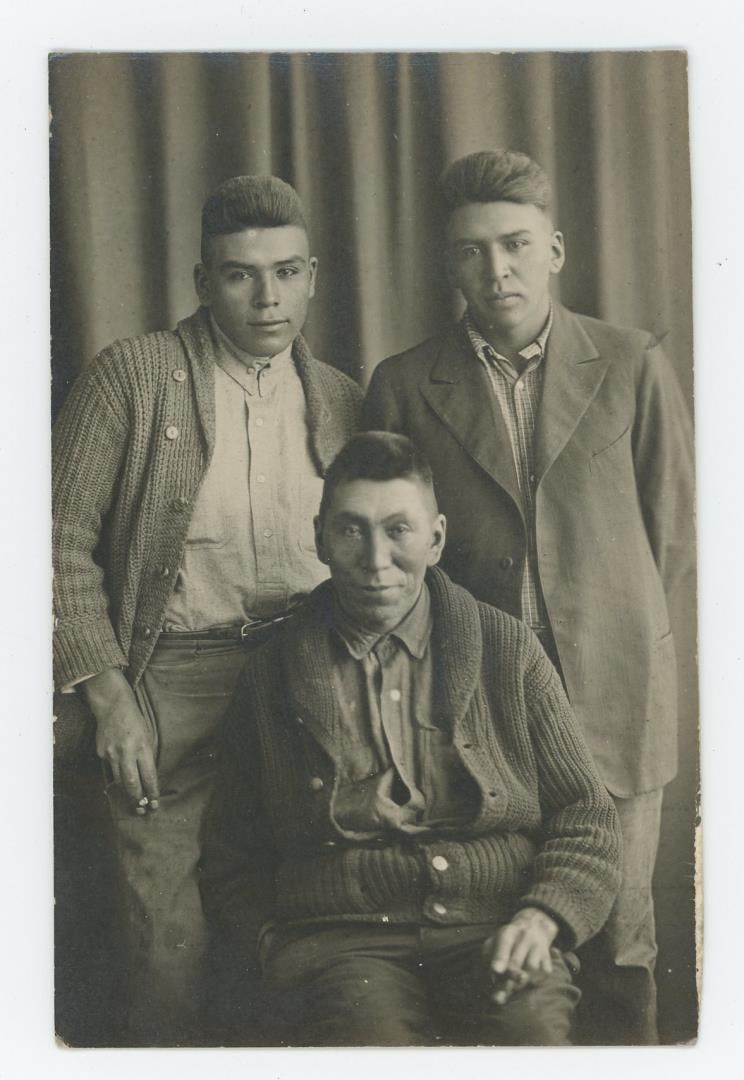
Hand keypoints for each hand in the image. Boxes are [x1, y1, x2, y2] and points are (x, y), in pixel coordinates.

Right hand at [83, 668, 158, 813]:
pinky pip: (109, 769)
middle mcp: (126, 751)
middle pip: (132, 783)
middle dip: (138, 799)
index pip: (149, 776)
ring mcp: (111, 753)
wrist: (113, 706)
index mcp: (142, 746)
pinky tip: (120, 781)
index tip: (155, 803)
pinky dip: (116, 775)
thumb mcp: (148, 736)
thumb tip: (148, 779)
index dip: (152, 792)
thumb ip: (147, 756)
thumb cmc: (135, 722)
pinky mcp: (101, 753)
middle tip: (142, 811)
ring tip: (133, 802)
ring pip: (119, 780)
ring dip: (126, 792)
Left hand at [482, 907, 558, 1005]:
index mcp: (509, 932)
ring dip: (520, 983)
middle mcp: (525, 937)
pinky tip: (527, 981)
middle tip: (498, 997)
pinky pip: (543, 975)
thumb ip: (489, 957)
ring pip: (531, 969)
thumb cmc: (508, 940)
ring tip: (513, 987)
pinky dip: (534, 982)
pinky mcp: (548, 959)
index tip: (495, 970)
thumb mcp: (495, 941)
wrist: (535, 927)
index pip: (504, 945)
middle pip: (517, 961)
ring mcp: (538, 947)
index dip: (500, 958)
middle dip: (507, 980)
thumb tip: (491, 977)